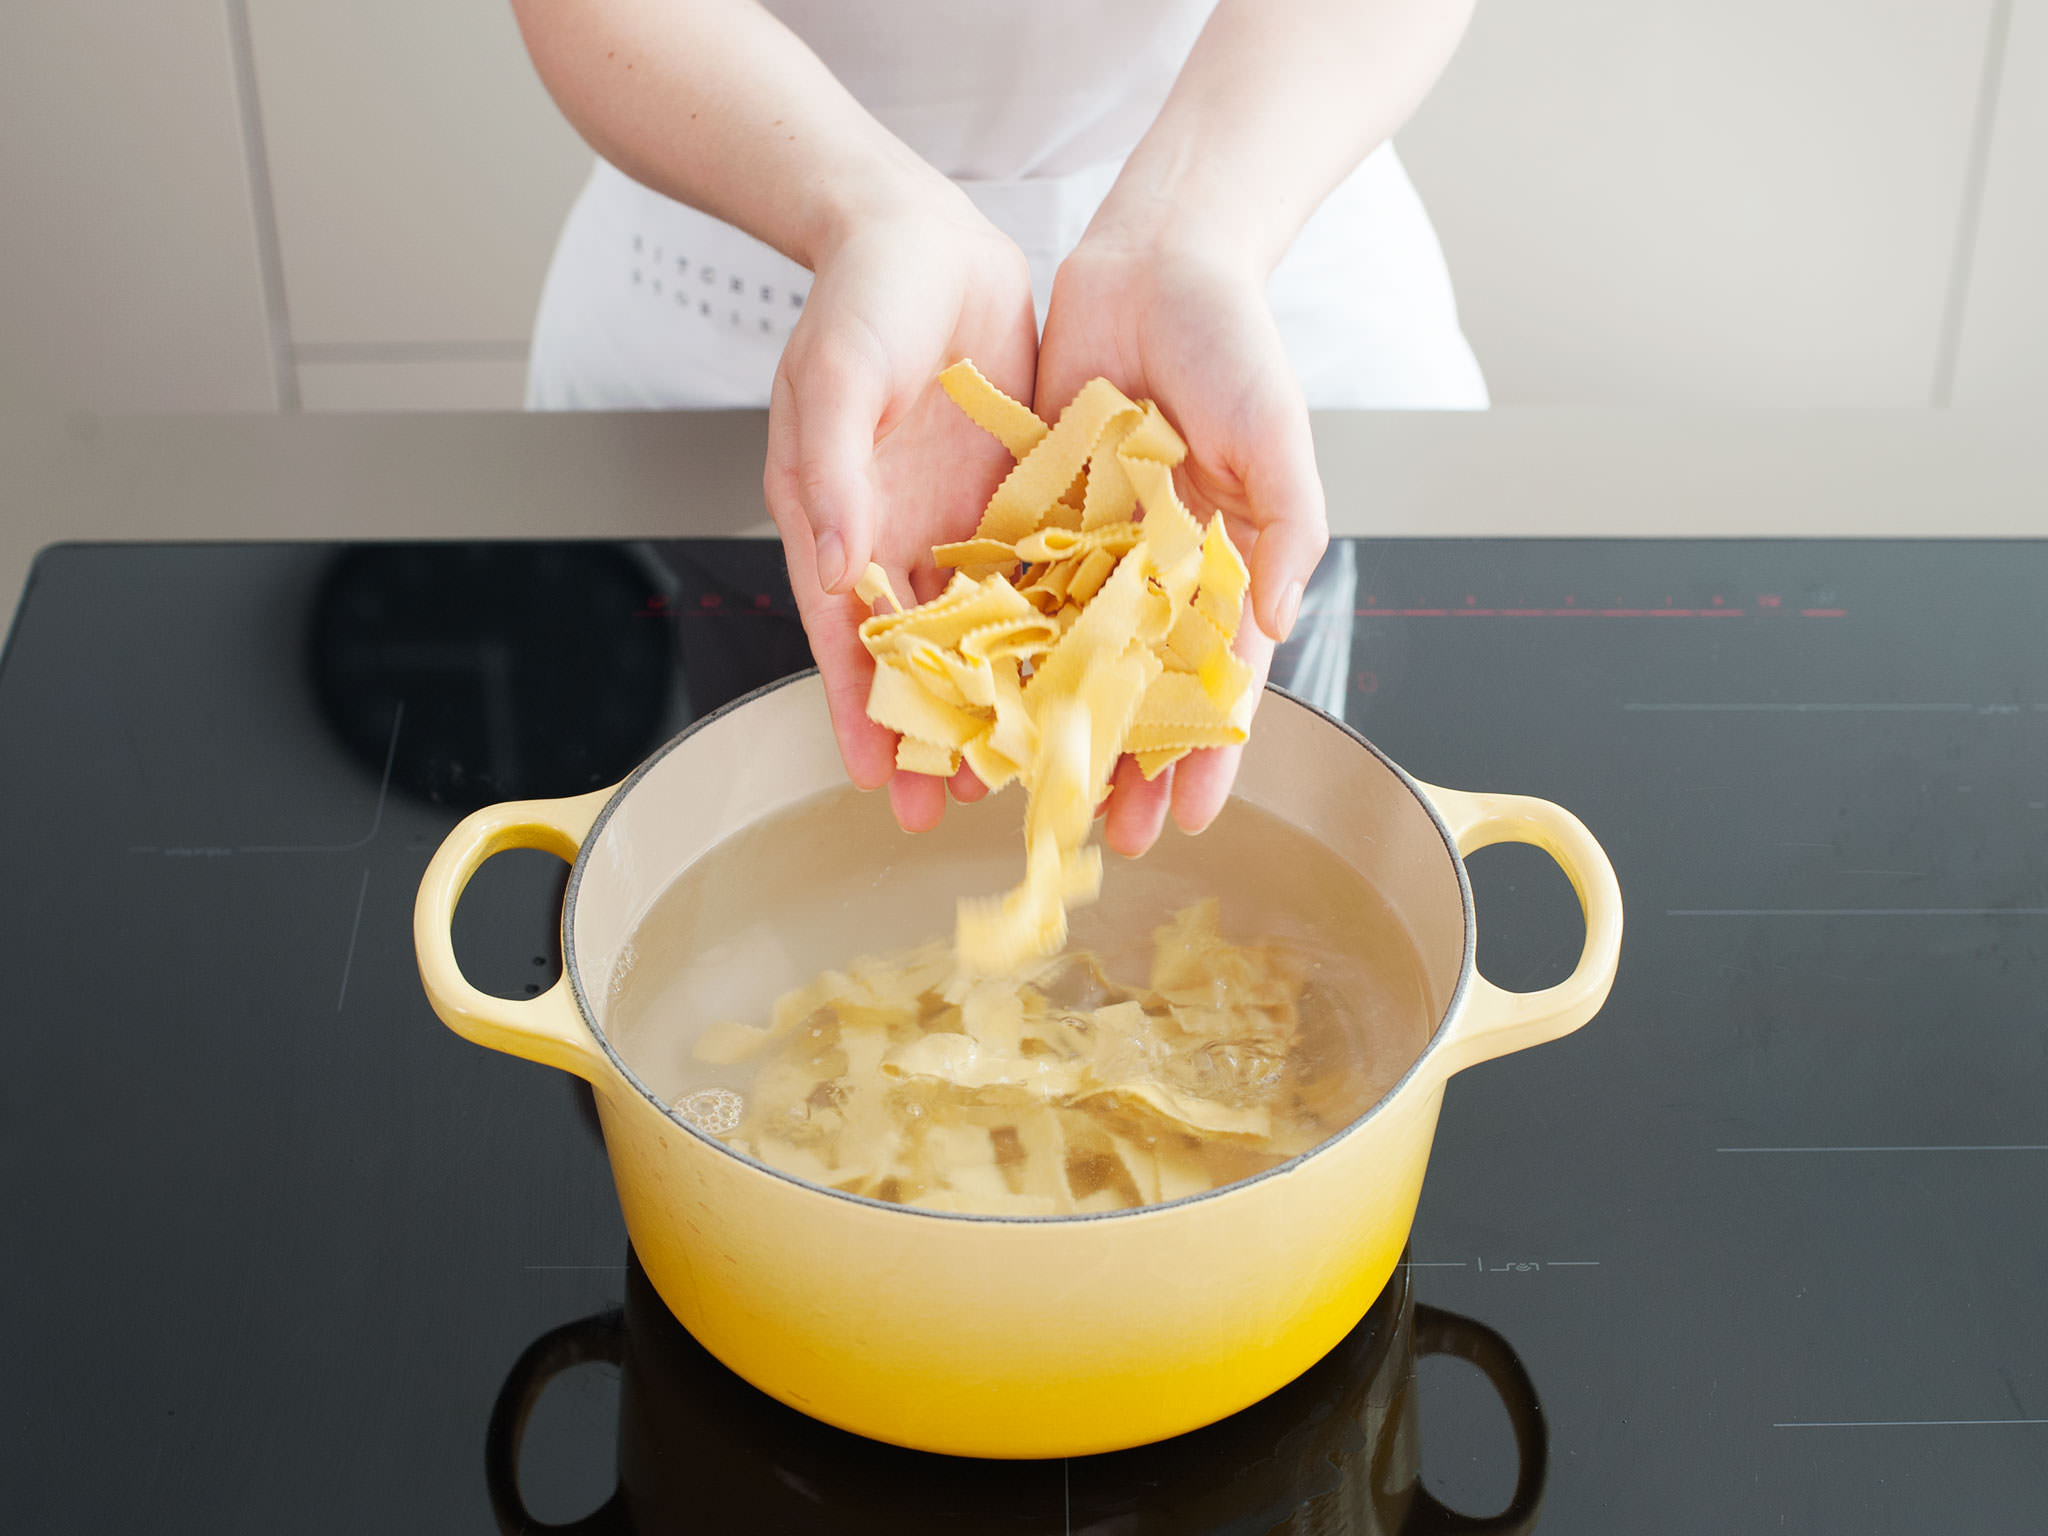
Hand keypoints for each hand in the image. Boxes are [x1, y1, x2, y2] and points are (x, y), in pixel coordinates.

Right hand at [765, 193, 1037, 832]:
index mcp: (841, 523)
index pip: (848, 640)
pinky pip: (1046, 572)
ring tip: (1039, 761)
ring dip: (1010, 694)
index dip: (862, 712)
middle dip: (941, 731)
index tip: (880, 785)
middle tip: (969, 805)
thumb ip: (831, 474)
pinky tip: (1091, 672)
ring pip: (989, 629)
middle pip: (923, 656)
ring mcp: (964, 522)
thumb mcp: (832, 379)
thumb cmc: (858, 299)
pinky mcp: (1022, 496)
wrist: (922, 233)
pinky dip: (1061, 624)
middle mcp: (902, 537)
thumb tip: (839, 571)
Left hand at [1035, 234, 1328, 855]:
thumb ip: (1284, 531)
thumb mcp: (1278, 437)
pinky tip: (976, 697)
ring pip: (1069, 656)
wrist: (1154, 260)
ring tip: (1029, 787)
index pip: (1215, 681)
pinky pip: (1013, 591)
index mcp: (1222, 565)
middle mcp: (1155, 569)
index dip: (1205, 751)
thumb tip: (1274, 624)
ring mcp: (1092, 547)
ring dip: (1053, 723)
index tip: (1190, 817)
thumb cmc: (1235, 343)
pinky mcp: (1033, 513)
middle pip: (1137, 687)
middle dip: (1126, 761)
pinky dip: (996, 645)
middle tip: (1106, 832)